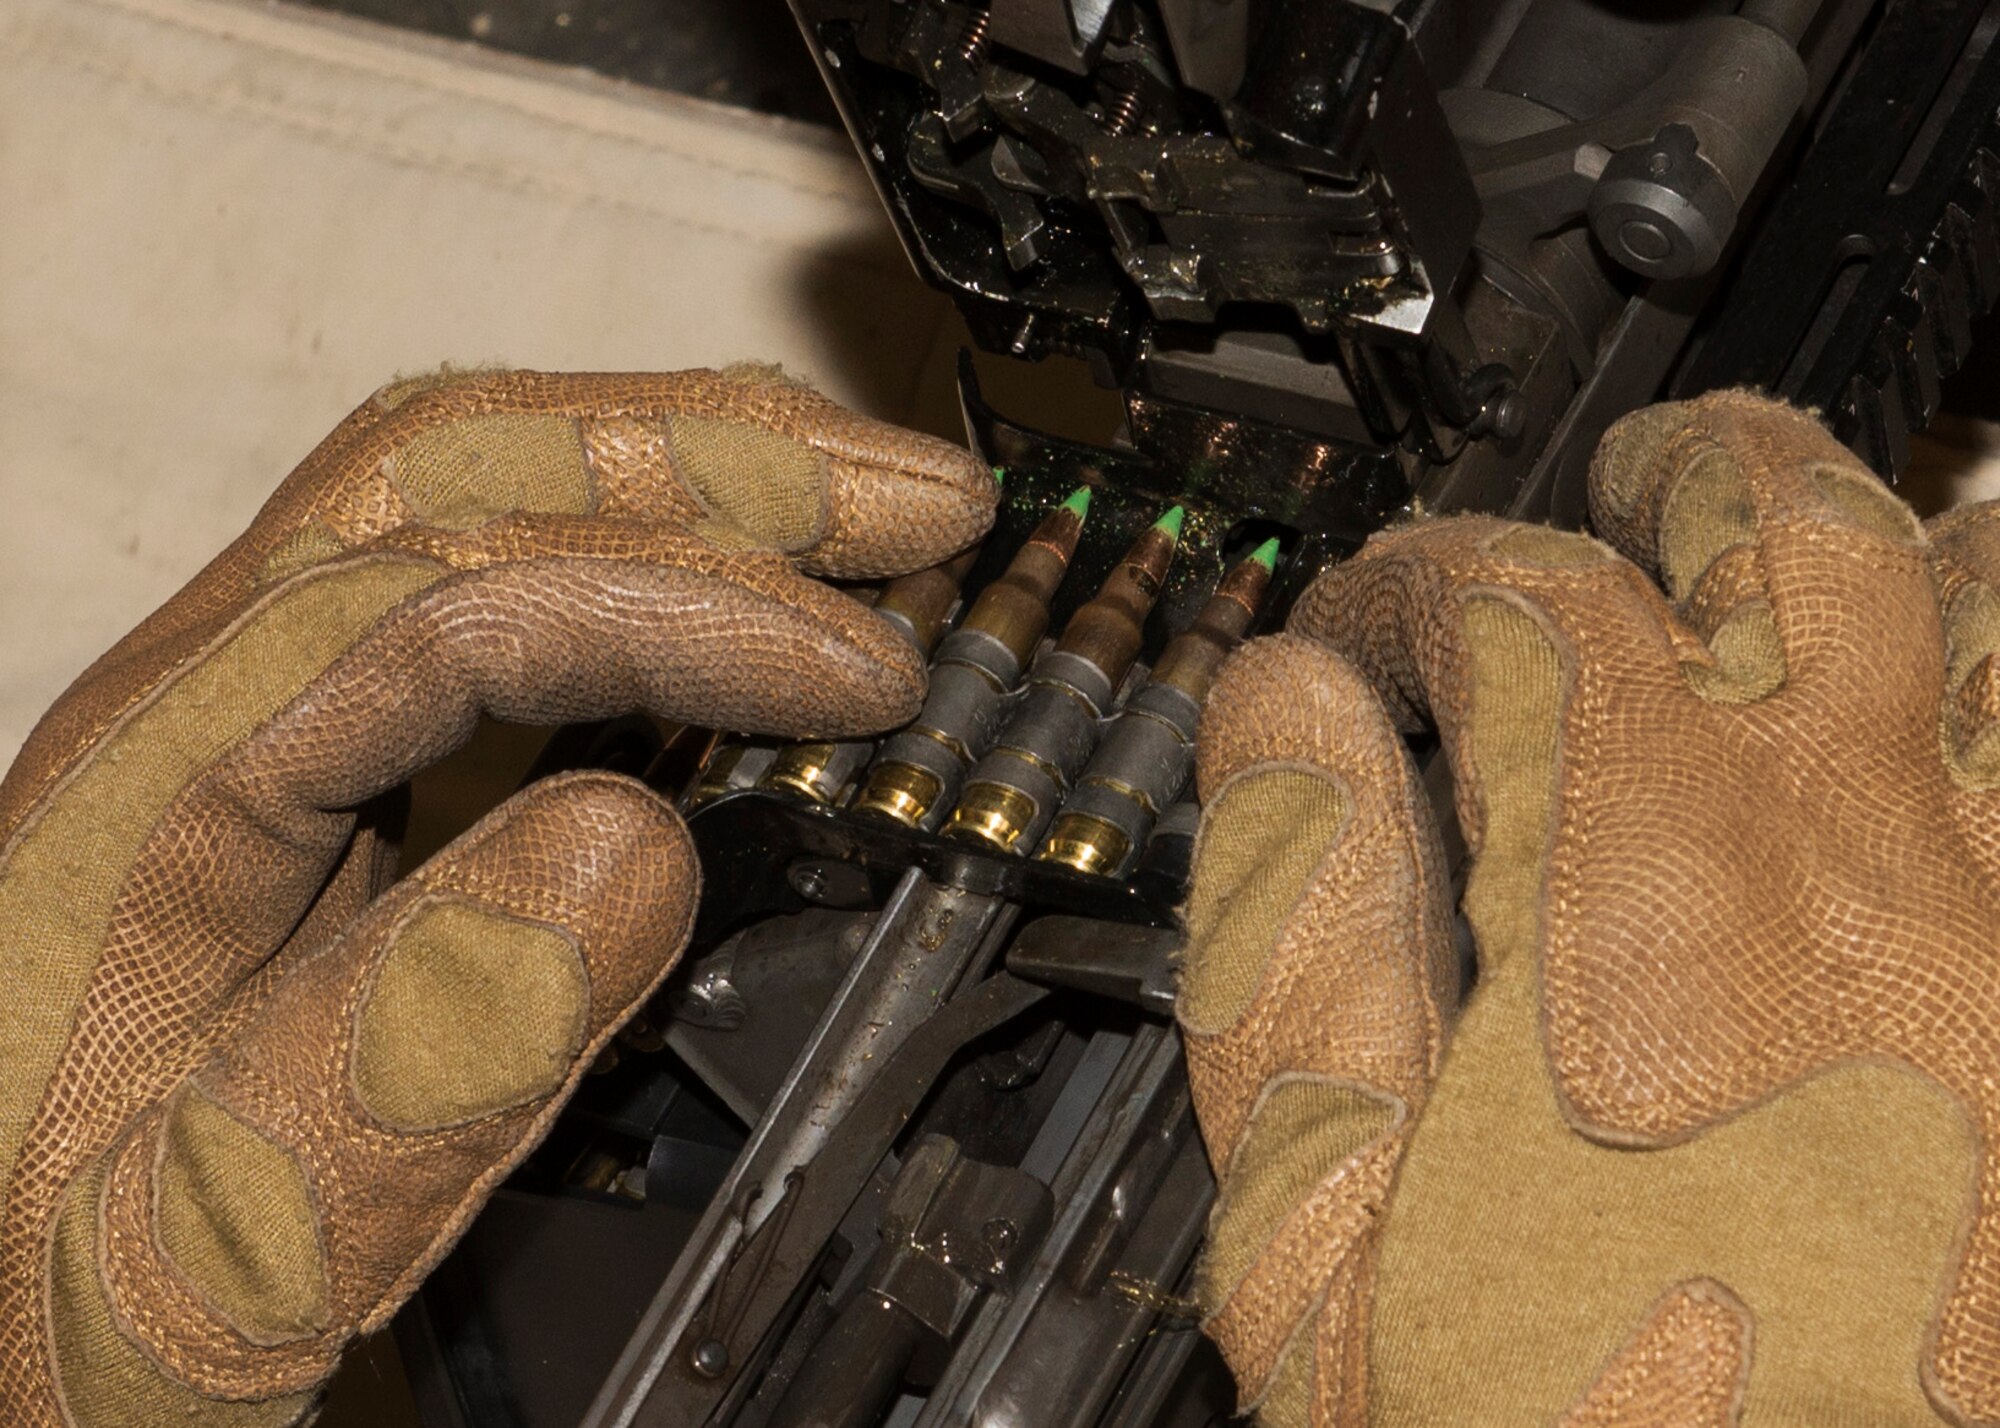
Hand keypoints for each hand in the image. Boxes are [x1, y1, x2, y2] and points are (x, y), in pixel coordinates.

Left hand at [0, 367, 992, 1426]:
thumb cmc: (60, 1286)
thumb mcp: (228, 1232)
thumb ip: (426, 1050)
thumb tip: (643, 849)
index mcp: (157, 790)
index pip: (457, 610)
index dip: (691, 617)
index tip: (867, 679)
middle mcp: (194, 702)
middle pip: (459, 474)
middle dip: (718, 461)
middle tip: (919, 503)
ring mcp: (246, 705)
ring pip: (469, 496)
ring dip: (683, 476)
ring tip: (865, 510)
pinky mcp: (306, 743)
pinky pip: (479, 578)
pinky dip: (638, 554)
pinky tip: (739, 601)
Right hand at [1181, 391, 1999, 1425]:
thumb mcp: (1330, 1212)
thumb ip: (1291, 929)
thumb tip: (1275, 719)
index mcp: (1631, 881)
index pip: (1515, 601)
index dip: (1421, 579)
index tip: (1379, 625)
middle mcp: (1857, 856)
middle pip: (1788, 524)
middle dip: (1683, 473)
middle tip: (1630, 485)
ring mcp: (1999, 917)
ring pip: (1987, 598)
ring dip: (1889, 538)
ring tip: (1817, 551)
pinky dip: (1991, 695)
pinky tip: (1946, 721)